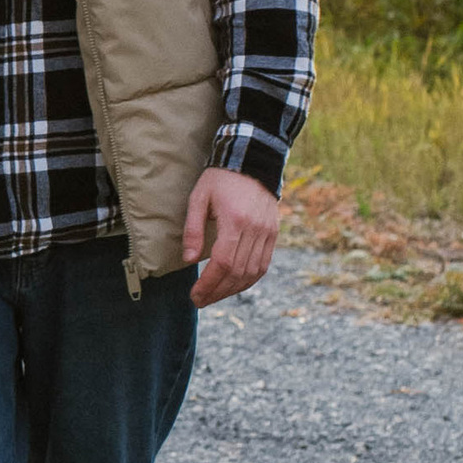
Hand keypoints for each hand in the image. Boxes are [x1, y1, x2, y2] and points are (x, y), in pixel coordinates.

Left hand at [181, 167, 280, 306]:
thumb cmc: (220, 179)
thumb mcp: (199, 198)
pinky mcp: (273, 234)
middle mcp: (255, 229)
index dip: (208, 283)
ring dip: (233, 289)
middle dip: (217, 291)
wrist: (252, 161)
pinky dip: (249, 280)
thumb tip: (190, 260)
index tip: (194, 295)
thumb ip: (193, 230)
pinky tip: (233, 285)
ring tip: (214, 296)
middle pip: (237, 272)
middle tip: (200, 300)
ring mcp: (267, 232)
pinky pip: (263, 265)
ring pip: (252, 272)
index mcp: (235, 220)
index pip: (222, 262)